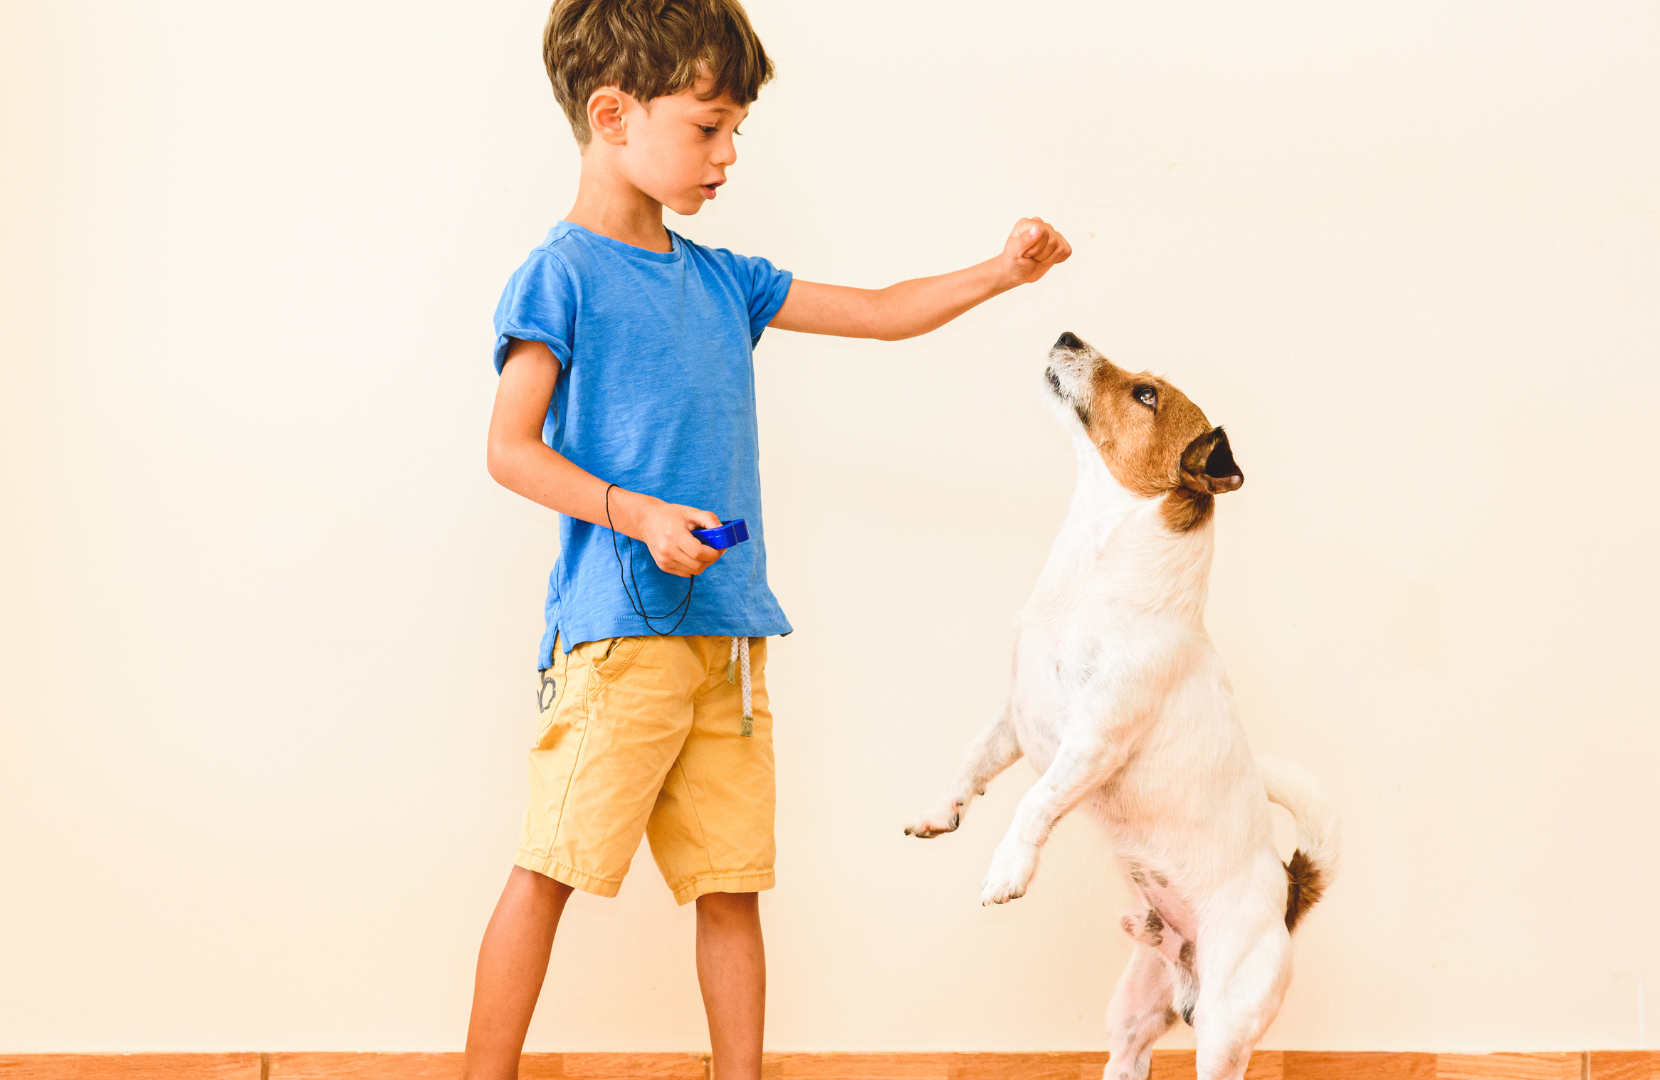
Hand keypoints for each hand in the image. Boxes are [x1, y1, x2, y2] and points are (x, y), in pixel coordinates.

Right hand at [609, 488, 724, 576]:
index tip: (721, 547)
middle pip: (698, 565)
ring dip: (703, 563)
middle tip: (715, 549)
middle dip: (711, 559)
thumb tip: (723, 532)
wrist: (647, 521)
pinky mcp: (663, 566)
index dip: (714, 553)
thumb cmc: (671, 515)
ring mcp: (664, 561)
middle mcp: (667, 551)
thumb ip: (709, 519)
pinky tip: (691, 554)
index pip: (698, 552)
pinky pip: (686, 573)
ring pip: (693, 571)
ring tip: (702, 550)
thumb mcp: (691, 512)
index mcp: (674, 535)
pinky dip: (694, 565)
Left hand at [998, 217, 1071, 287]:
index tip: (1025, 253)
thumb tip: (1037, 228)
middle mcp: (1040, 224)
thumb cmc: (1012, 261)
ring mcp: (1051, 232)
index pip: (1043, 232)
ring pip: (1061, 247)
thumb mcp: (1013, 252)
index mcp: (1027, 223)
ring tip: (1037, 258)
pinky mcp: (1059, 242)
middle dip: (1042, 254)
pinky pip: (1067, 251)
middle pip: (1053, 241)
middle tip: (1031, 256)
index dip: (1036, 248)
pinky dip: (1057, 259)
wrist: (1016, 272)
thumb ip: (1024, 240)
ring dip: (1048, 258)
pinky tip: (1046, 258)